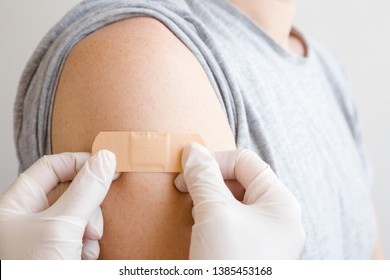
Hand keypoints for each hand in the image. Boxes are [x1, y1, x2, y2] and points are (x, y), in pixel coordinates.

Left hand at [0, 150, 116, 258]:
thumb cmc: (32, 274)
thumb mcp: (62, 226)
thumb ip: (85, 190)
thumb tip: (105, 159)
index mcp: (16, 205)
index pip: (50, 167)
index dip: (79, 162)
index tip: (107, 165)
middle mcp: (29, 217)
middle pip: (71, 190)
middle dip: (88, 206)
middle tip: (92, 224)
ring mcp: (46, 235)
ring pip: (82, 213)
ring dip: (92, 228)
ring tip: (85, 246)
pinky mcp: (61, 250)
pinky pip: (85, 234)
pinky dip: (90, 244)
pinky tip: (84, 257)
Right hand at [175, 143, 304, 258]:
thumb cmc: (230, 264)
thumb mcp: (215, 213)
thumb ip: (203, 177)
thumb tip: (193, 151)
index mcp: (280, 203)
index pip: (246, 162)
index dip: (215, 160)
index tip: (186, 171)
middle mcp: (277, 218)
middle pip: (241, 180)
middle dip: (210, 180)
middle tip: (184, 189)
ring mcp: (264, 236)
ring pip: (234, 201)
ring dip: (208, 198)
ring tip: (190, 207)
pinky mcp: (249, 250)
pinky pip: (231, 221)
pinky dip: (211, 216)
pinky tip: (197, 224)